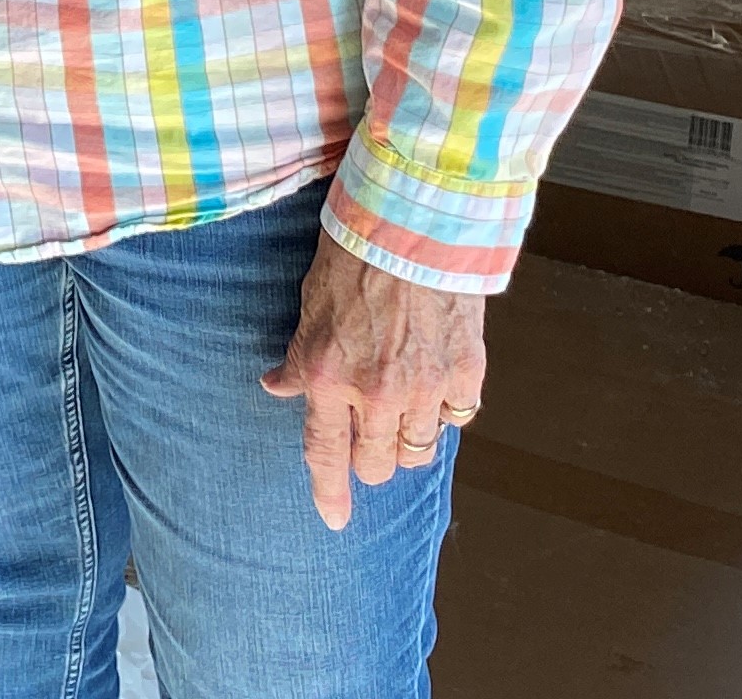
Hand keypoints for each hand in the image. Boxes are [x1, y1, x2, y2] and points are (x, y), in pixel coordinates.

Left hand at [257, 235, 486, 529]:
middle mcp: (378, 394)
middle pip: (378, 463)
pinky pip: (457, 417)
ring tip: (403, 406)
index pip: (325, 452)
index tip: (334, 520)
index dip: (329, 492)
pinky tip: (435, 383)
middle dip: (372, 456)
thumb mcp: (309, 306)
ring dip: (409, 437)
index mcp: (330, 377)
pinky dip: (446, 409)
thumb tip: (276, 386)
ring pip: (419, 449)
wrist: (414, 222)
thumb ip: (298, 357)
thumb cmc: (354, 254)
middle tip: (371, 433)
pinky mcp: (465, 373)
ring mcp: (426, 388)